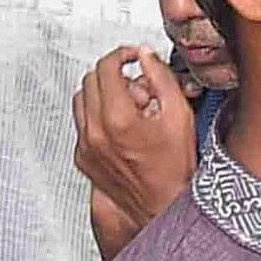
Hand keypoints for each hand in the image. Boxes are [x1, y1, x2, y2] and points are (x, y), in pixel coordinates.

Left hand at [72, 44, 197, 260]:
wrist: (164, 205)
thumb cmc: (176, 169)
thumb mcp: (179, 115)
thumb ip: (161, 78)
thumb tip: (146, 56)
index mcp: (118, 119)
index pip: (105, 68)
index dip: (121, 55)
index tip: (132, 56)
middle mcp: (95, 133)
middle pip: (90, 80)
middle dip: (114, 75)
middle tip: (137, 84)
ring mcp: (85, 147)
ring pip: (81, 101)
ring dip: (102, 94)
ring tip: (131, 106)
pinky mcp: (82, 159)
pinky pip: (82, 125)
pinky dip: (97, 117)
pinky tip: (122, 127)